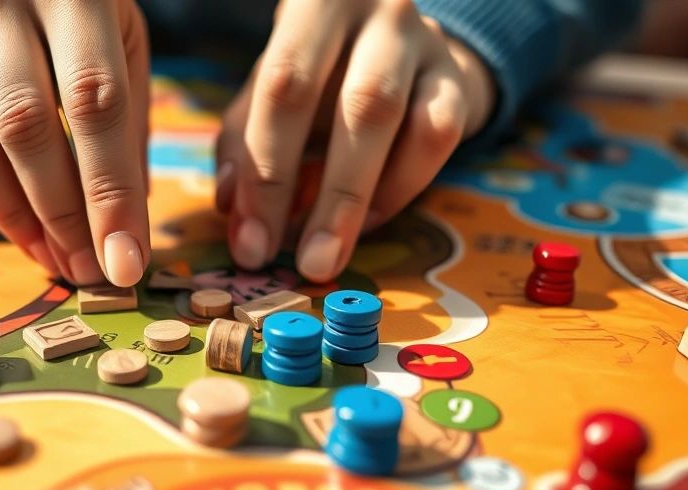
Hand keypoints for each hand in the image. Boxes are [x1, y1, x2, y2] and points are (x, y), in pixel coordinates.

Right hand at [0, 0, 150, 286]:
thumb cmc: (92, 18)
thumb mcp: (128, 53)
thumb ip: (127, 129)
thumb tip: (125, 230)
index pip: (94, 103)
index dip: (109, 191)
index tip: (126, 261)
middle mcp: (4, 7)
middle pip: (26, 127)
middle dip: (61, 216)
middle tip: (90, 271)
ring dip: (17, 219)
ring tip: (57, 261)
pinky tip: (24, 226)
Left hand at [215, 0, 494, 282]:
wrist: (391, 39)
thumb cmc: (315, 68)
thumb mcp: (270, 88)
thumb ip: (244, 139)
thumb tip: (232, 209)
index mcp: (314, 3)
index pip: (283, 88)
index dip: (266, 173)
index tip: (251, 244)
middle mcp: (375, 10)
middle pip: (353, 106)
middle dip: (325, 198)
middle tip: (306, 265)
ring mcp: (423, 41)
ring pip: (398, 122)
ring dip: (360, 200)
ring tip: (330, 254)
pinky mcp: (456, 79)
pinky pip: (436, 138)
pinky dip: (400, 187)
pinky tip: (368, 220)